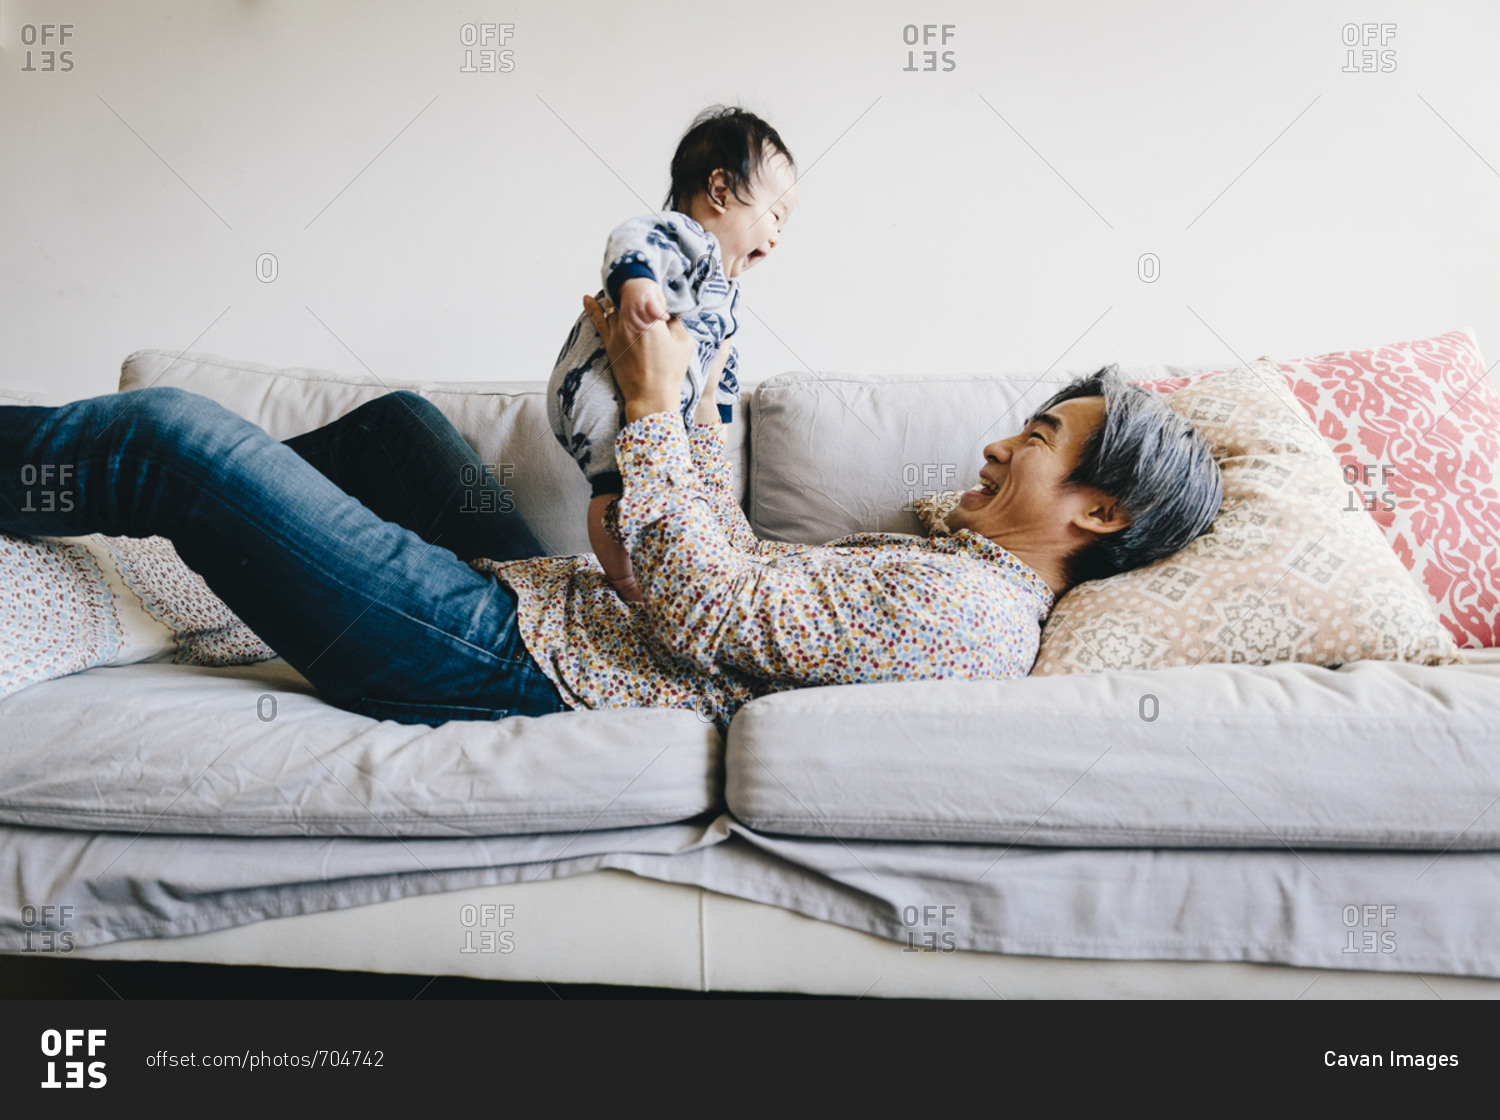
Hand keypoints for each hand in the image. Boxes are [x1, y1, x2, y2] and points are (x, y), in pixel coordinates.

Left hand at [583, 294, 690, 423]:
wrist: (650, 397)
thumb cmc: (670, 373)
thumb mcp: (684, 342)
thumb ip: (676, 321)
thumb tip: (669, 312)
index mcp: (649, 317)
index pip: (643, 287)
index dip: (650, 286)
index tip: (658, 295)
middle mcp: (629, 320)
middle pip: (625, 291)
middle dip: (633, 288)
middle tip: (642, 291)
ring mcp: (616, 331)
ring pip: (611, 303)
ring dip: (617, 295)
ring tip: (621, 290)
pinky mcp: (608, 342)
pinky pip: (597, 319)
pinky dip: (591, 307)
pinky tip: (586, 298)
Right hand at [618, 277, 667, 333]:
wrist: (629, 285)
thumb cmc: (646, 288)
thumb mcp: (657, 290)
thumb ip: (662, 303)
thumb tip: (663, 316)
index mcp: (645, 297)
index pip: (656, 312)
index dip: (663, 316)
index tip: (666, 316)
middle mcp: (636, 305)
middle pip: (649, 320)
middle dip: (655, 318)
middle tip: (656, 313)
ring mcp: (629, 311)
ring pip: (641, 326)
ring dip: (648, 324)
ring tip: (650, 316)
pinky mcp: (625, 316)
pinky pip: (633, 327)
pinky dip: (640, 327)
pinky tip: (643, 321)